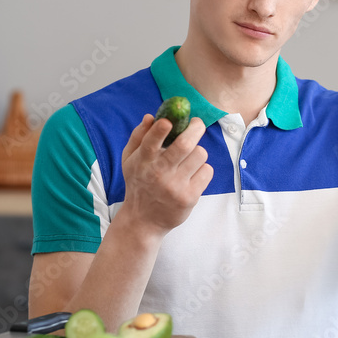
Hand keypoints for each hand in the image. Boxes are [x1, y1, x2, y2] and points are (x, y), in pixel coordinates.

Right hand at [118, 114, 213, 235]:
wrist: (143, 220)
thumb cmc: (139, 183)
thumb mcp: (129, 160)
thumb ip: (138, 136)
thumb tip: (151, 116)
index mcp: (143, 162)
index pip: (151, 141)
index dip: (161, 128)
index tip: (169, 120)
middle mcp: (159, 173)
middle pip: (185, 144)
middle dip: (195, 128)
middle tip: (197, 123)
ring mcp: (175, 186)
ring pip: (200, 155)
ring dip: (197, 151)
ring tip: (190, 157)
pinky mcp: (189, 197)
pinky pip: (207, 171)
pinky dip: (203, 169)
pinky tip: (193, 174)